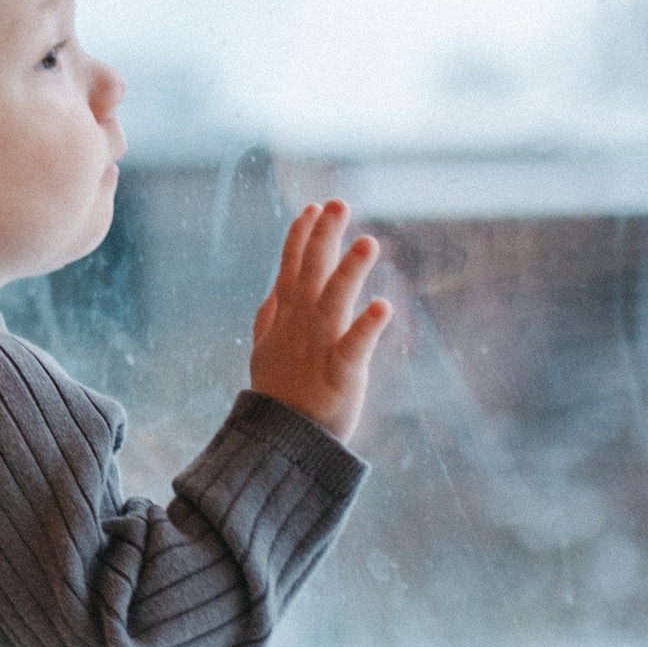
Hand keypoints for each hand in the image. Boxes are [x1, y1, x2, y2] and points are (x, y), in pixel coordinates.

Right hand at [250, 199, 389, 444]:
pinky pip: (354, 346)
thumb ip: (268, 319)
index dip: (300, 236)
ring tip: (368, 242)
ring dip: (349, 270)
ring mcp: (318, 347)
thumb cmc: (278, 397)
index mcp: (284, 318)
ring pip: (334, 301)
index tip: (311, 208)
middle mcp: (300, 325)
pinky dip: (367, 327)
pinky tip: (384, 306)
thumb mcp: (263, 352)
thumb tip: (271, 293)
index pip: (290, 267)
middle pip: (310, 272)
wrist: (281, 443)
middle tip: (337, 203)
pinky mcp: (341, 373)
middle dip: (323, 236)